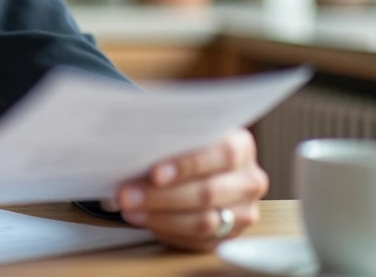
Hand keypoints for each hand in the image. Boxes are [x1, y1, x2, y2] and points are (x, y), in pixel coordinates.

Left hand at [115, 127, 268, 251]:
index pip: (223, 154)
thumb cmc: (184, 144)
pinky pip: (200, 241)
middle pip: (209, 192)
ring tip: (131, 210)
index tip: (155, 174)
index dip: (188, 165)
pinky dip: (168, 231)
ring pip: (204, 222)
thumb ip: (168, 137)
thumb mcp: (181, 133)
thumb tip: (133, 149)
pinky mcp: (231, 235)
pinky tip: (146, 220)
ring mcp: (243, 211)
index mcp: (241, 146)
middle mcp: (248, 180)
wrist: (199, 165)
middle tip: (127, 195)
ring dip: (161, 217)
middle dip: (162, 196)